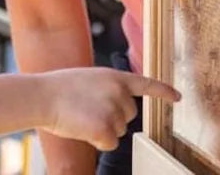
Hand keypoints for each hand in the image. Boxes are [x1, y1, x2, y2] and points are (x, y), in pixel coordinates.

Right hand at [38, 68, 179, 151]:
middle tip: (86, 109)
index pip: (146, 84)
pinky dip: (96, 140)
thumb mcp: (89, 79)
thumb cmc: (58, 89)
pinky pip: (110, 143)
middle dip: (111, 117)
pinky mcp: (107, 128)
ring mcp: (114, 110)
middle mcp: (120, 93)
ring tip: (81, 115)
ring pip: (118, 131)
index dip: (163, 92)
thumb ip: (107, 88)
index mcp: (115, 77)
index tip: (177, 98)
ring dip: (102, 128)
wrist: (42, 96)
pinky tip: (82, 127)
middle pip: (128, 115)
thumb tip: (118, 106)